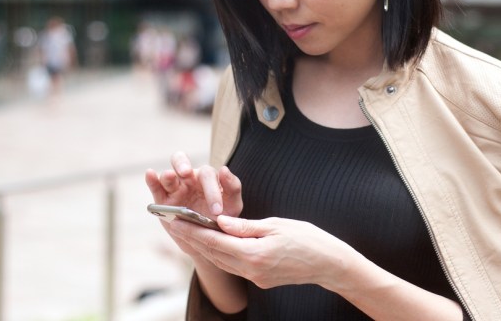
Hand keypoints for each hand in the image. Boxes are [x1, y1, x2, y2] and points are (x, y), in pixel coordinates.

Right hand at [145, 152, 242, 257]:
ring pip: (167, 174)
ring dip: (168, 175)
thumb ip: (233, 187)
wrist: (208, 240)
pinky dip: (151, 180)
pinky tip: (150, 174)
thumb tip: (224, 169)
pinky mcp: (162, 201)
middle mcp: (189, 179)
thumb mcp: (232, 205)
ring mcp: (174, 189)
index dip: (212, 190)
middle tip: (186, 173)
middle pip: (181, 161)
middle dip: (182, 164)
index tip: (216, 211)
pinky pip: (156, 187)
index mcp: (207, 178)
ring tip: (170, 177)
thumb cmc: (222, 218)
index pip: (207, 175)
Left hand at [169, 215, 355, 290]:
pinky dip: (220, 254)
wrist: (328, 264)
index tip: (175, 220)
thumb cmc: (307, 238)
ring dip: (202, 247)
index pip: (214, 241)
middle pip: (213, 253)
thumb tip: (219, 221)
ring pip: (221, 262)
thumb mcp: (276, 225)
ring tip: (186, 232)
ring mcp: (255, 278)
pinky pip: (233, 266)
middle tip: (172, 223)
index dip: (192, 230)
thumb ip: (245, 226)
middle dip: (191, 238)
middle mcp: (251, 270)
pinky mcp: (260, 280)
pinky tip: (212, 243)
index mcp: (254, 254)